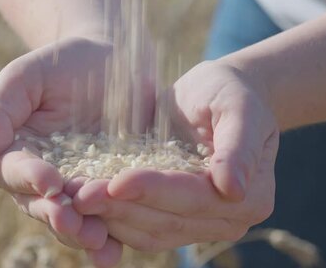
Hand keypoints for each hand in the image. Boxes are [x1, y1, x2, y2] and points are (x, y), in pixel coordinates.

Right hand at [0, 37, 153, 265]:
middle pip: (40, 206)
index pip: (14, 172)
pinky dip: (111, 238)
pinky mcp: (109, 193)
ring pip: (72, 220)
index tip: (49, 182)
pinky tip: (115, 251)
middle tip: (71, 220)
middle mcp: (41, 179)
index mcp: (14, 152)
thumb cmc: (61, 64)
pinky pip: (107, 220)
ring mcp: (76, 189)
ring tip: (98, 240)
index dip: (29, 178)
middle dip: (56, 216)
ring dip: (81, 234)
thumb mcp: (25, 76)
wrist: (112, 61)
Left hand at [73, 60, 278, 251]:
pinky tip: (81, 202)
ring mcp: (199, 226)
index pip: (195, 198)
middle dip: (122, 208)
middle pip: (168, 221)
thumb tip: (232, 189)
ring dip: (110, 219)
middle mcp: (227, 220)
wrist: (213, 97)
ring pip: (149, 232)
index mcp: (251, 196)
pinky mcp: (173, 222)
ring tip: (73, 198)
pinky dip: (110, 220)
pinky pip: (139, 230)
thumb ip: (239, 146)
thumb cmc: (228, 93)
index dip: (155, 191)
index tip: (118, 180)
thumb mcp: (238, 107)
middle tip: (81, 194)